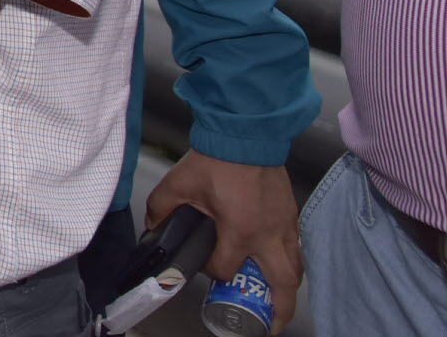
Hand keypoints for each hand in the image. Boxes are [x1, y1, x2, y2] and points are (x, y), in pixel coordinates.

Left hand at [144, 151, 301, 331]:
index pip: (227, 269)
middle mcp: (269, 233)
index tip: (205, 267)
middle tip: (269, 324)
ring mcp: (285, 224)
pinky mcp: (291, 213)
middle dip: (278, 309)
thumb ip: (162, 209)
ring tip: (277, 301)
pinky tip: (278, 264)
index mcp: (241, 231)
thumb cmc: (217, 157)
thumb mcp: (179, 183)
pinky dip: (290, 262)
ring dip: (287, 288)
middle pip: (282, 284)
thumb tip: (153, 227)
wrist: (245, 131)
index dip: (212, 272)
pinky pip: (297, 248)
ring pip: (295, 267)